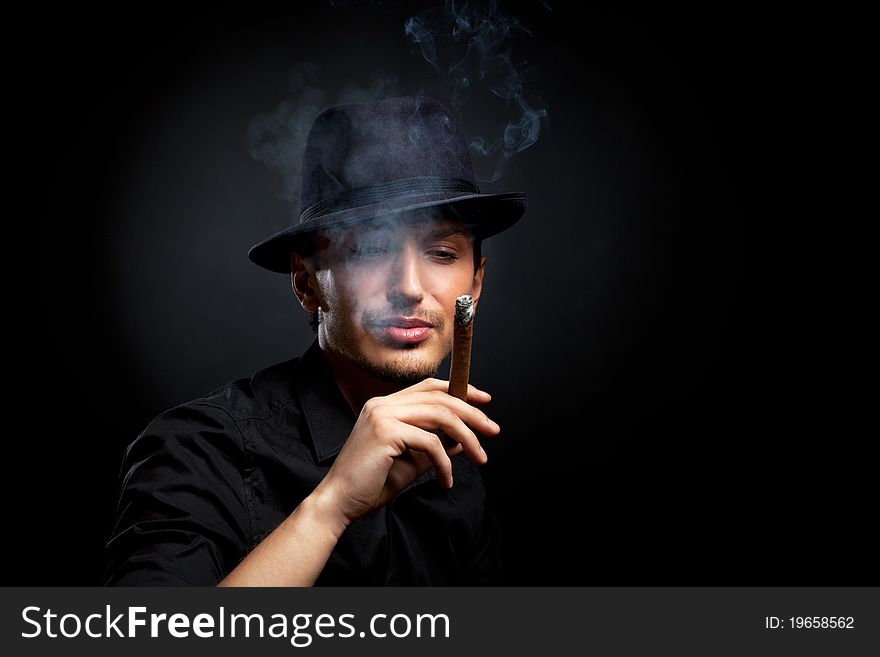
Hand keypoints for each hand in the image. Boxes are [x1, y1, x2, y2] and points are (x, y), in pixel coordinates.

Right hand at [312, 378, 499, 529]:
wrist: (339, 503)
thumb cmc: (371, 484)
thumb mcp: (411, 461)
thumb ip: (434, 446)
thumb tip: (461, 441)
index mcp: (385, 405)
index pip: (429, 386)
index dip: (460, 390)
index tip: (484, 402)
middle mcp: (382, 404)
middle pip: (440, 397)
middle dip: (472, 414)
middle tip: (493, 431)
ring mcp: (382, 415)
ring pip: (440, 415)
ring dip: (467, 437)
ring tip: (480, 457)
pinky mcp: (385, 432)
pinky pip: (430, 443)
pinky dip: (445, 463)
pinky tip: (445, 480)